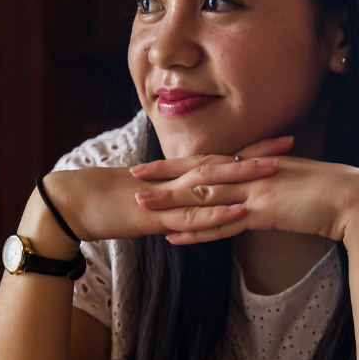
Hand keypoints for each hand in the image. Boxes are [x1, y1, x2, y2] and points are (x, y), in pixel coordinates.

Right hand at [39, 137, 294, 242]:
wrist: (68, 204)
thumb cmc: (99, 203)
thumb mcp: (140, 200)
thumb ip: (165, 200)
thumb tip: (184, 206)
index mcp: (169, 176)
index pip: (214, 157)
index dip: (245, 149)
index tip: (276, 142)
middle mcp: (172, 181)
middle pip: (220, 162)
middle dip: (255, 154)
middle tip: (290, 143)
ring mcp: (165, 198)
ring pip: (212, 184)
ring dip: (244, 176)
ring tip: (276, 170)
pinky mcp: (156, 217)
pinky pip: (193, 215)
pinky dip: (217, 212)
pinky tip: (240, 209)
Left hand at [130, 147, 358, 244]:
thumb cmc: (331, 193)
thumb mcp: (293, 186)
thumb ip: (270, 187)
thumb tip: (255, 196)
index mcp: (257, 164)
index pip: (210, 162)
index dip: (179, 163)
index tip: (153, 165)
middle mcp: (252, 174)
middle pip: (199, 174)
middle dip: (164, 176)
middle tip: (133, 177)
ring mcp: (256, 193)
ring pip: (205, 196)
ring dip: (171, 202)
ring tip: (140, 205)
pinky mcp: (265, 213)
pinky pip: (224, 223)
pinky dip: (198, 229)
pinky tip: (175, 236)